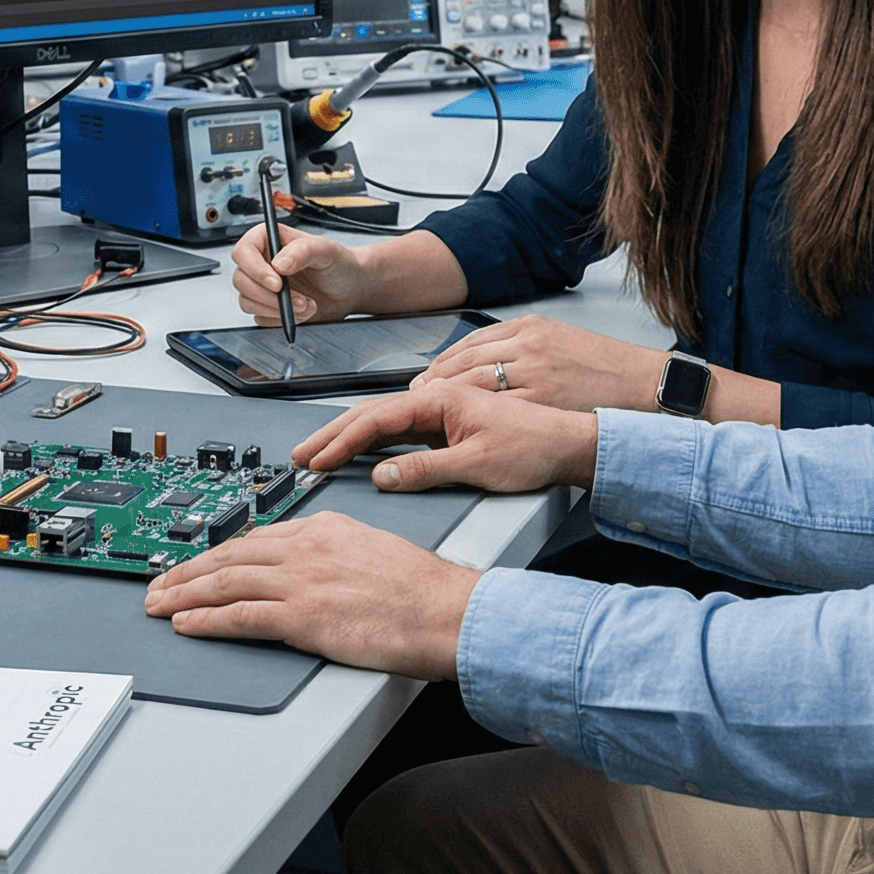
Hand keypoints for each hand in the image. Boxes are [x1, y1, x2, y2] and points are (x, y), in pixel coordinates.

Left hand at [143, 512, 479, 678]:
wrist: (444, 611)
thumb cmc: (421, 589)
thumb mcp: (372, 547)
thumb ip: (336, 550)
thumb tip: (314, 563)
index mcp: (323, 529)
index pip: (255, 537)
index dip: (218, 552)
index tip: (197, 562)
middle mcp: (305, 548)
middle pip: (229, 556)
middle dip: (186, 570)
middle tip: (158, 582)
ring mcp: (300, 581)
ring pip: (224, 582)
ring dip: (183, 593)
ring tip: (157, 603)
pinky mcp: (301, 617)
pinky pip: (239, 616)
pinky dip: (205, 620)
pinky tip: (185, 623)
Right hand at [229, 225, 379, 326]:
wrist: (349, 289)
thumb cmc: (339, 264)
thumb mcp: (326, 251)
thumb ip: (303, 251)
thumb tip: (278, 264)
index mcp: (268, 239)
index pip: (243, 251)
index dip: (255, 269)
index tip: (278, 283)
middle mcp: (260, 262)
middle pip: (241, 280)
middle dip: (271, 296)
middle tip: (300, 299)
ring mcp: (261, 285)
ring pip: (248, 302)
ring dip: (279, 310)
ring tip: (308, 305)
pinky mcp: (266, 306)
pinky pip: (261, 318)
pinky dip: (282, 320)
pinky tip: (302, 312)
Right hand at [292, 386, 599, 494]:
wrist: (570, 443)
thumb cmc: (533, 447)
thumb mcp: (476, 464)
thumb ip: (425, 470)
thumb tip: (383, 475)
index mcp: (441, 399)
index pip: (376, 418)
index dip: (340, 440)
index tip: (315, 458)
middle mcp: (439, 398)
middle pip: (373, 415)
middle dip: (334, 436)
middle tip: (302, 456)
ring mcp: (444, 410)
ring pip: (386, 422)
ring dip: (352, 439)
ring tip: (322, 455)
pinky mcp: (450, 424)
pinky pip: (403, 430)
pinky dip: (377, 442)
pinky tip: (364, 454)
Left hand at [419, 315, 667, 412]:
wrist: (643, 384)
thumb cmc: (604, 367)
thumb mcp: (560, 339)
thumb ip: (523, 345)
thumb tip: (484, 357)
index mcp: (530, 327)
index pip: (471, 342)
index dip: (441, 361)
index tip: (424, 376)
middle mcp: (529, 345)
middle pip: (464, 360)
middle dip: (433, 379)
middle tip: (415, 394)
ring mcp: (535, 372)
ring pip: (474, 382)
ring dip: (445, 397)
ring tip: (428, 410)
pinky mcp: (543, 399)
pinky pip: (496, 407)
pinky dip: (472, 415)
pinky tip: (458, 425)